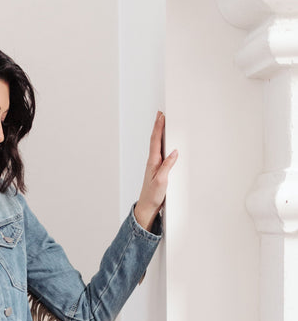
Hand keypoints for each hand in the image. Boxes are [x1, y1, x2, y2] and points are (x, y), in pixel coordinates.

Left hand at [134, 112, 177, 231]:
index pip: (155, 141)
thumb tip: (174, 152)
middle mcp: (153, 161)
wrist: (147, 206)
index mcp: (153, 162)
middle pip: (155, 140)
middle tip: (160, 114)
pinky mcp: (158, 170)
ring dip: (159, 133)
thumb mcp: (162, 181)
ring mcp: (155, 165)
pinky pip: (160, 153)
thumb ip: (167, 166)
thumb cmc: (152, 195)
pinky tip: (165, 143)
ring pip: (157, 145)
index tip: (161, 116)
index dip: (158, 127)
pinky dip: (162, 144)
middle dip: (158, 126)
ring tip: (162, 123)